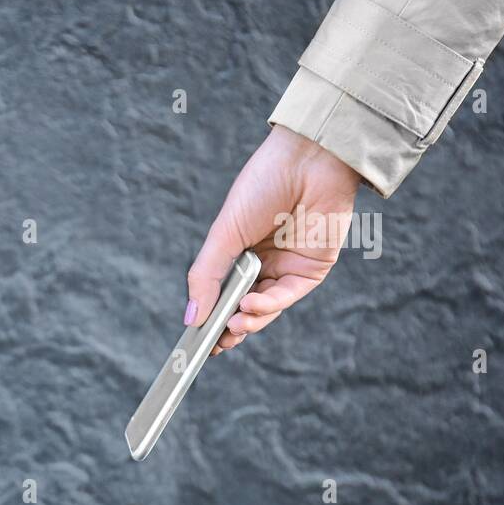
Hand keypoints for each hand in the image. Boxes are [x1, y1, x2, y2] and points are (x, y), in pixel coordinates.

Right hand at [184, 125, 361, 354]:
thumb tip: (191, 317)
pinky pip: (288, 296)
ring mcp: (287, 267)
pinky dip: (269, 306)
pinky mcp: (312, 268)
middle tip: (215, 343)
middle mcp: (262, 263)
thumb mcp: (224, 233)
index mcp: (237, 252)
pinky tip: (251, 306)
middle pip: (243, 307)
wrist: (309, 160)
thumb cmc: (262, 185)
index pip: (221, 293)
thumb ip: (206, 275)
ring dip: (249, 321)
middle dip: (229, 328)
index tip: (196, 338)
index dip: (210, 317)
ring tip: (233, 324)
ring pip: (266, 308)